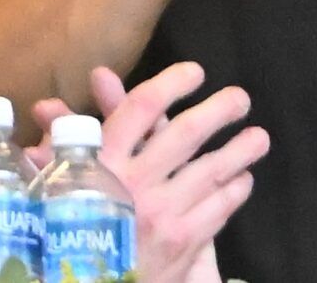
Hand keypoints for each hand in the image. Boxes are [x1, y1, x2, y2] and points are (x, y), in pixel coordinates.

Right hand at [29, 63, 265, 282]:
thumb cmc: (68, 234)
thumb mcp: (58, 184)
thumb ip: (65, 141)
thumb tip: (57, 101)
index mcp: (101, 164)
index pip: (140, 109)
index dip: (171, 84)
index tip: (194, 73)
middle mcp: (134, 185)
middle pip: (186, 134)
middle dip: (219, 110)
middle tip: (240, 99)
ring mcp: (162, 214)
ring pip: (213, 171)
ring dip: (240, 150)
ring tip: (259, 137)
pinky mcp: (183, 244)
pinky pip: (219, 208)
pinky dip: (235, 190)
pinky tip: (242, 180)